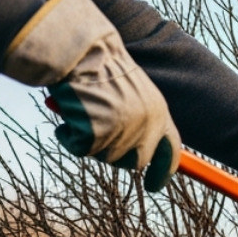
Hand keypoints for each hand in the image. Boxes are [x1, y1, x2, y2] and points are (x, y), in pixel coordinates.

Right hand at [2, 0, 179, 191]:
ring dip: (89, 139)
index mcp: (159, 112)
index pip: (170, 150)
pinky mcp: (96, 135)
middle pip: (135, 162)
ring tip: (81, 109)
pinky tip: (67, 112)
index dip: (163, 171)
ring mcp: (122, 132)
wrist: (80, 49)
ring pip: (105, 157)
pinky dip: (67, 135)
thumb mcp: (131, 92)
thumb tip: (137, 156)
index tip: (155, 187)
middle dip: (114, 154)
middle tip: (95, 135)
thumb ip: (138, 119)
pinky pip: (78, 148)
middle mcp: (146, 126)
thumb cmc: (100, 65)